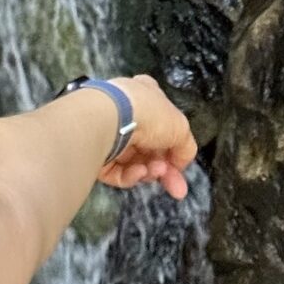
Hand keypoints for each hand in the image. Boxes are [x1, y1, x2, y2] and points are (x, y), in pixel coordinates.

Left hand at [97, 74, 197, 200]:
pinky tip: (139, 171)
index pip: (162, 122)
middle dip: (165, 169)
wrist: (110, 120)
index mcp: (146, 97)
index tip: (181, 163)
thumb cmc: (145, 113)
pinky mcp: (97, 153)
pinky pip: (118, 171)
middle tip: (175, 186)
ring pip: (135, 163)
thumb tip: (181, 162)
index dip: (174, 144)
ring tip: (154, 171)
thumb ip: (186, 146)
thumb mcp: (180, 127)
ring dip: (149, 171)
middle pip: (150, 148)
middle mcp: (126, 114)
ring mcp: (110, 134)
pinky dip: (131, 175)